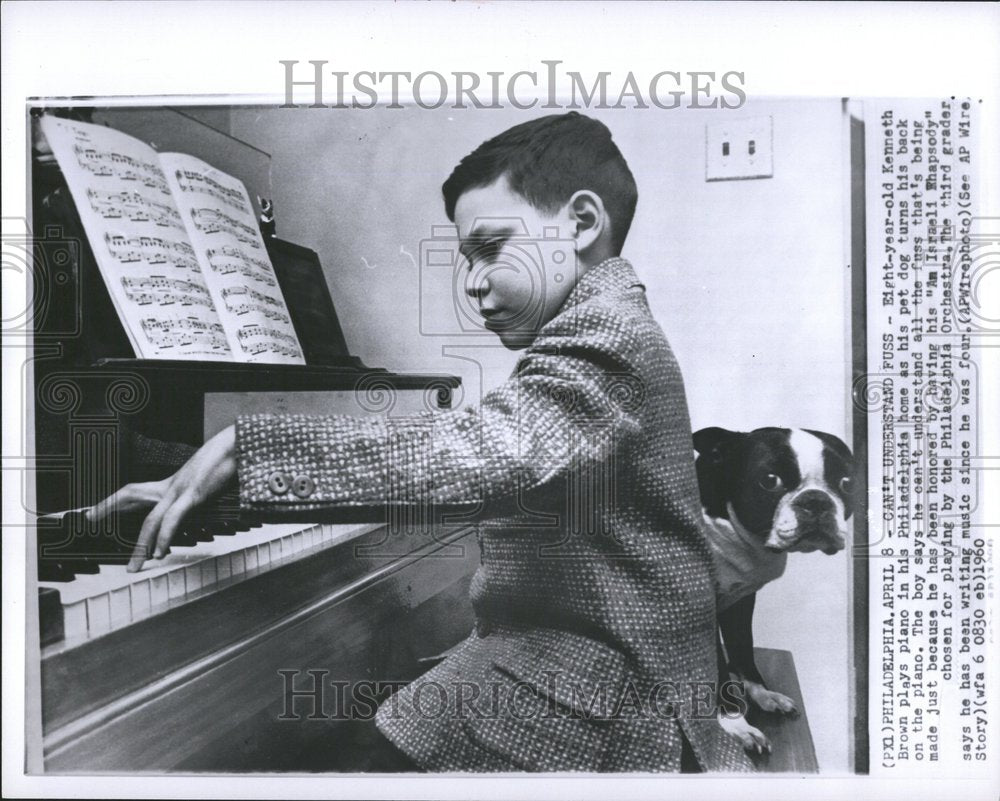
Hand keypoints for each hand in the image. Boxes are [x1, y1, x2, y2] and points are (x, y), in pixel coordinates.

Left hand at [87, 425, 236, 571]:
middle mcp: (172, 485)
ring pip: (151, 518)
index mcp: (173, 483)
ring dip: (141, 544)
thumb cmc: (228, 459)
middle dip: (108, 506)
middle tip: (88, 519)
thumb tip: (198, 505)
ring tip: (134, 566)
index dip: (114, 500)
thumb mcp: (210, 480)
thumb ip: (200, 494)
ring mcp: (182, 489)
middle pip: (131, 495)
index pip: (136, 490)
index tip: (95, 512)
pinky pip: (174, 518)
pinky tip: (160, 552)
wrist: (240, 444)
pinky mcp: (195, 494)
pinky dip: (164, 536)